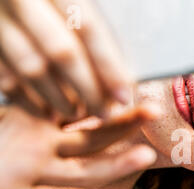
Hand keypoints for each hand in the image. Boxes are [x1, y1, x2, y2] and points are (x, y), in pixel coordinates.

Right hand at [0, 0, 131, 120]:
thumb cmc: (47, 0)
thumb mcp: (70, 2)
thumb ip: (91, 31)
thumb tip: (121, 76)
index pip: (88, 28)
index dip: (109, 66)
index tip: (124, 95)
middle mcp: (22, 1)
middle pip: (62, 52)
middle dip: (87, 89)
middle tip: (103, 112)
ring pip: (31, 68)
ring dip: (59, 99)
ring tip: (77, 114)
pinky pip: (5, 77)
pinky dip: (28, 99)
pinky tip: (46, 111)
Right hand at [0, 105, 156, 188]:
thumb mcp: (20, 116)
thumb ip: (42, 108)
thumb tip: (82, 101)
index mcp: (38, 122)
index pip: (87, 116)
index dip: (118, 111)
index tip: (147, 104)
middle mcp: (36, 144)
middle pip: (90, 137)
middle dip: (123, 125)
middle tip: (153, 112)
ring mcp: (24, 171)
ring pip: (79, 172)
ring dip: (114, 165)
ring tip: (146, 156)